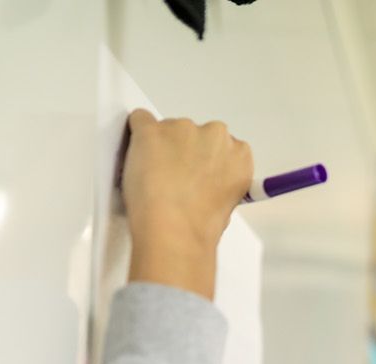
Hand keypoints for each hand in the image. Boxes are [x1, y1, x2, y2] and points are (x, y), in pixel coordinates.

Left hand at [122, 109, 252, 299]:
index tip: (195, 173)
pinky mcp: (151, 130)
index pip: (220, 144)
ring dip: (160, 145)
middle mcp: (216, 134)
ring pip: (167, 129)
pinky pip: (140, 120)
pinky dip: (136, 136)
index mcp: (239, 154)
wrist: (174, 230)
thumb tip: (204, 180)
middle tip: (173, 177)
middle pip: (194, 133)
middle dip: (183, 149)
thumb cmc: (201, 226)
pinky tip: (137, 158)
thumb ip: (219, 179)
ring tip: (155, 177)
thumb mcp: (227, 203)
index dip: (204, 159)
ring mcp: (183, 129)